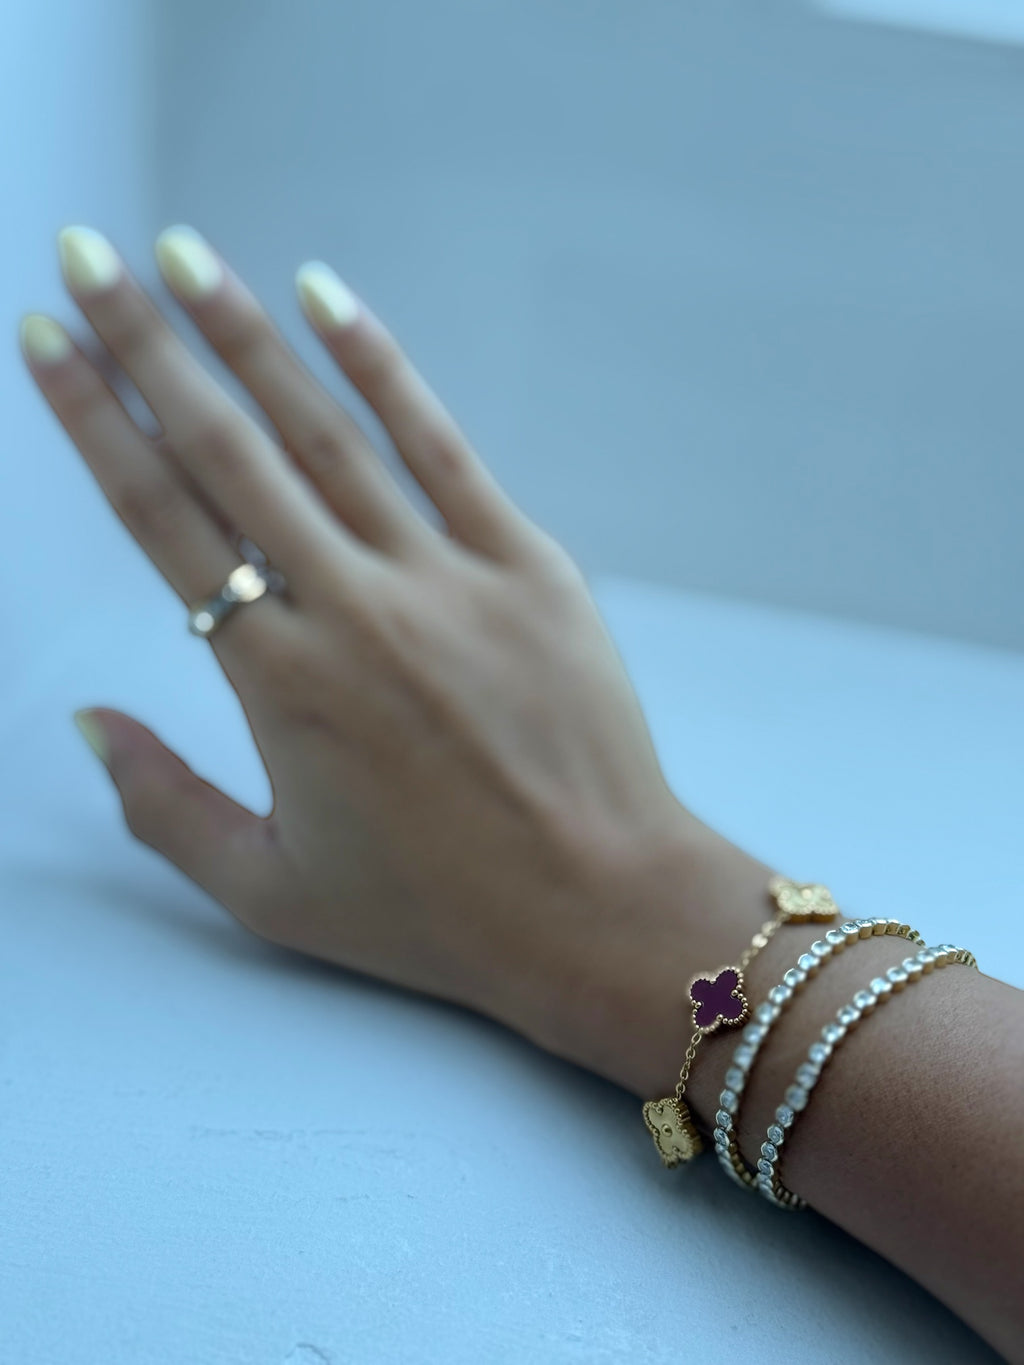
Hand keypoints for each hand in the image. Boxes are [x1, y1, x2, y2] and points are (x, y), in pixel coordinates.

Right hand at [20, 225, 714, 1072]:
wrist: (596, 909)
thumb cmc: (433, 915)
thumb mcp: (269, 890)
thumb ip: (162, 804)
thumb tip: (84, 718)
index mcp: (275, 681)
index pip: (161, 520)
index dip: (94, 419)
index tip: (48, 338)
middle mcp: (349, 608)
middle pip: (225, 452)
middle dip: (145, 342)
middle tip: (89, 252)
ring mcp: (445, 577)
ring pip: (324, 433)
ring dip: (246, 336)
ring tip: (185, 258)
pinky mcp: (528, 566)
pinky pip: (441, 448)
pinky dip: (382, 369)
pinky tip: (329, 299)